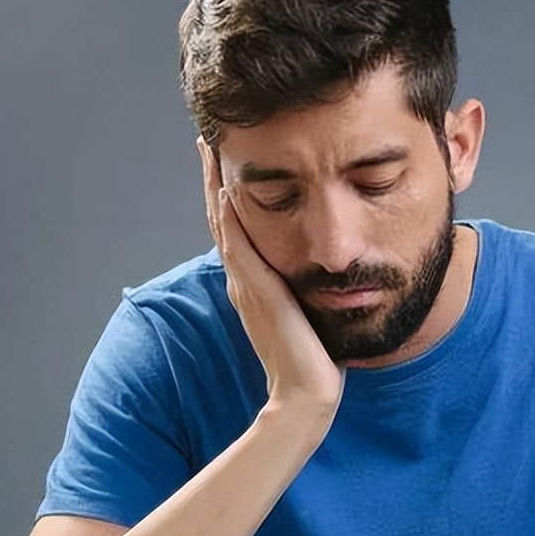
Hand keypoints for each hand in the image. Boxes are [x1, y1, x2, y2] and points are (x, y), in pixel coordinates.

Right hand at [202, 144, 343, 411]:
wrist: (307, 395)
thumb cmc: (315, 363)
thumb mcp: (310, 315)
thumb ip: (307, 293)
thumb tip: (328, 272)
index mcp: (255, 286)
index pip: (236, 229)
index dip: (227, 194)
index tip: (225, 161)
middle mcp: (244, 281)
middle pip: (222, 217)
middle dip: (215, 178)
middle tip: (206, 140)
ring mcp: (247, 285)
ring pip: (224, 222)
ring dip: (215, 184)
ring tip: (209, 148)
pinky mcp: (257, 290)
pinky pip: (237, 243)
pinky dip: (229, 215)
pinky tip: (227, 187)